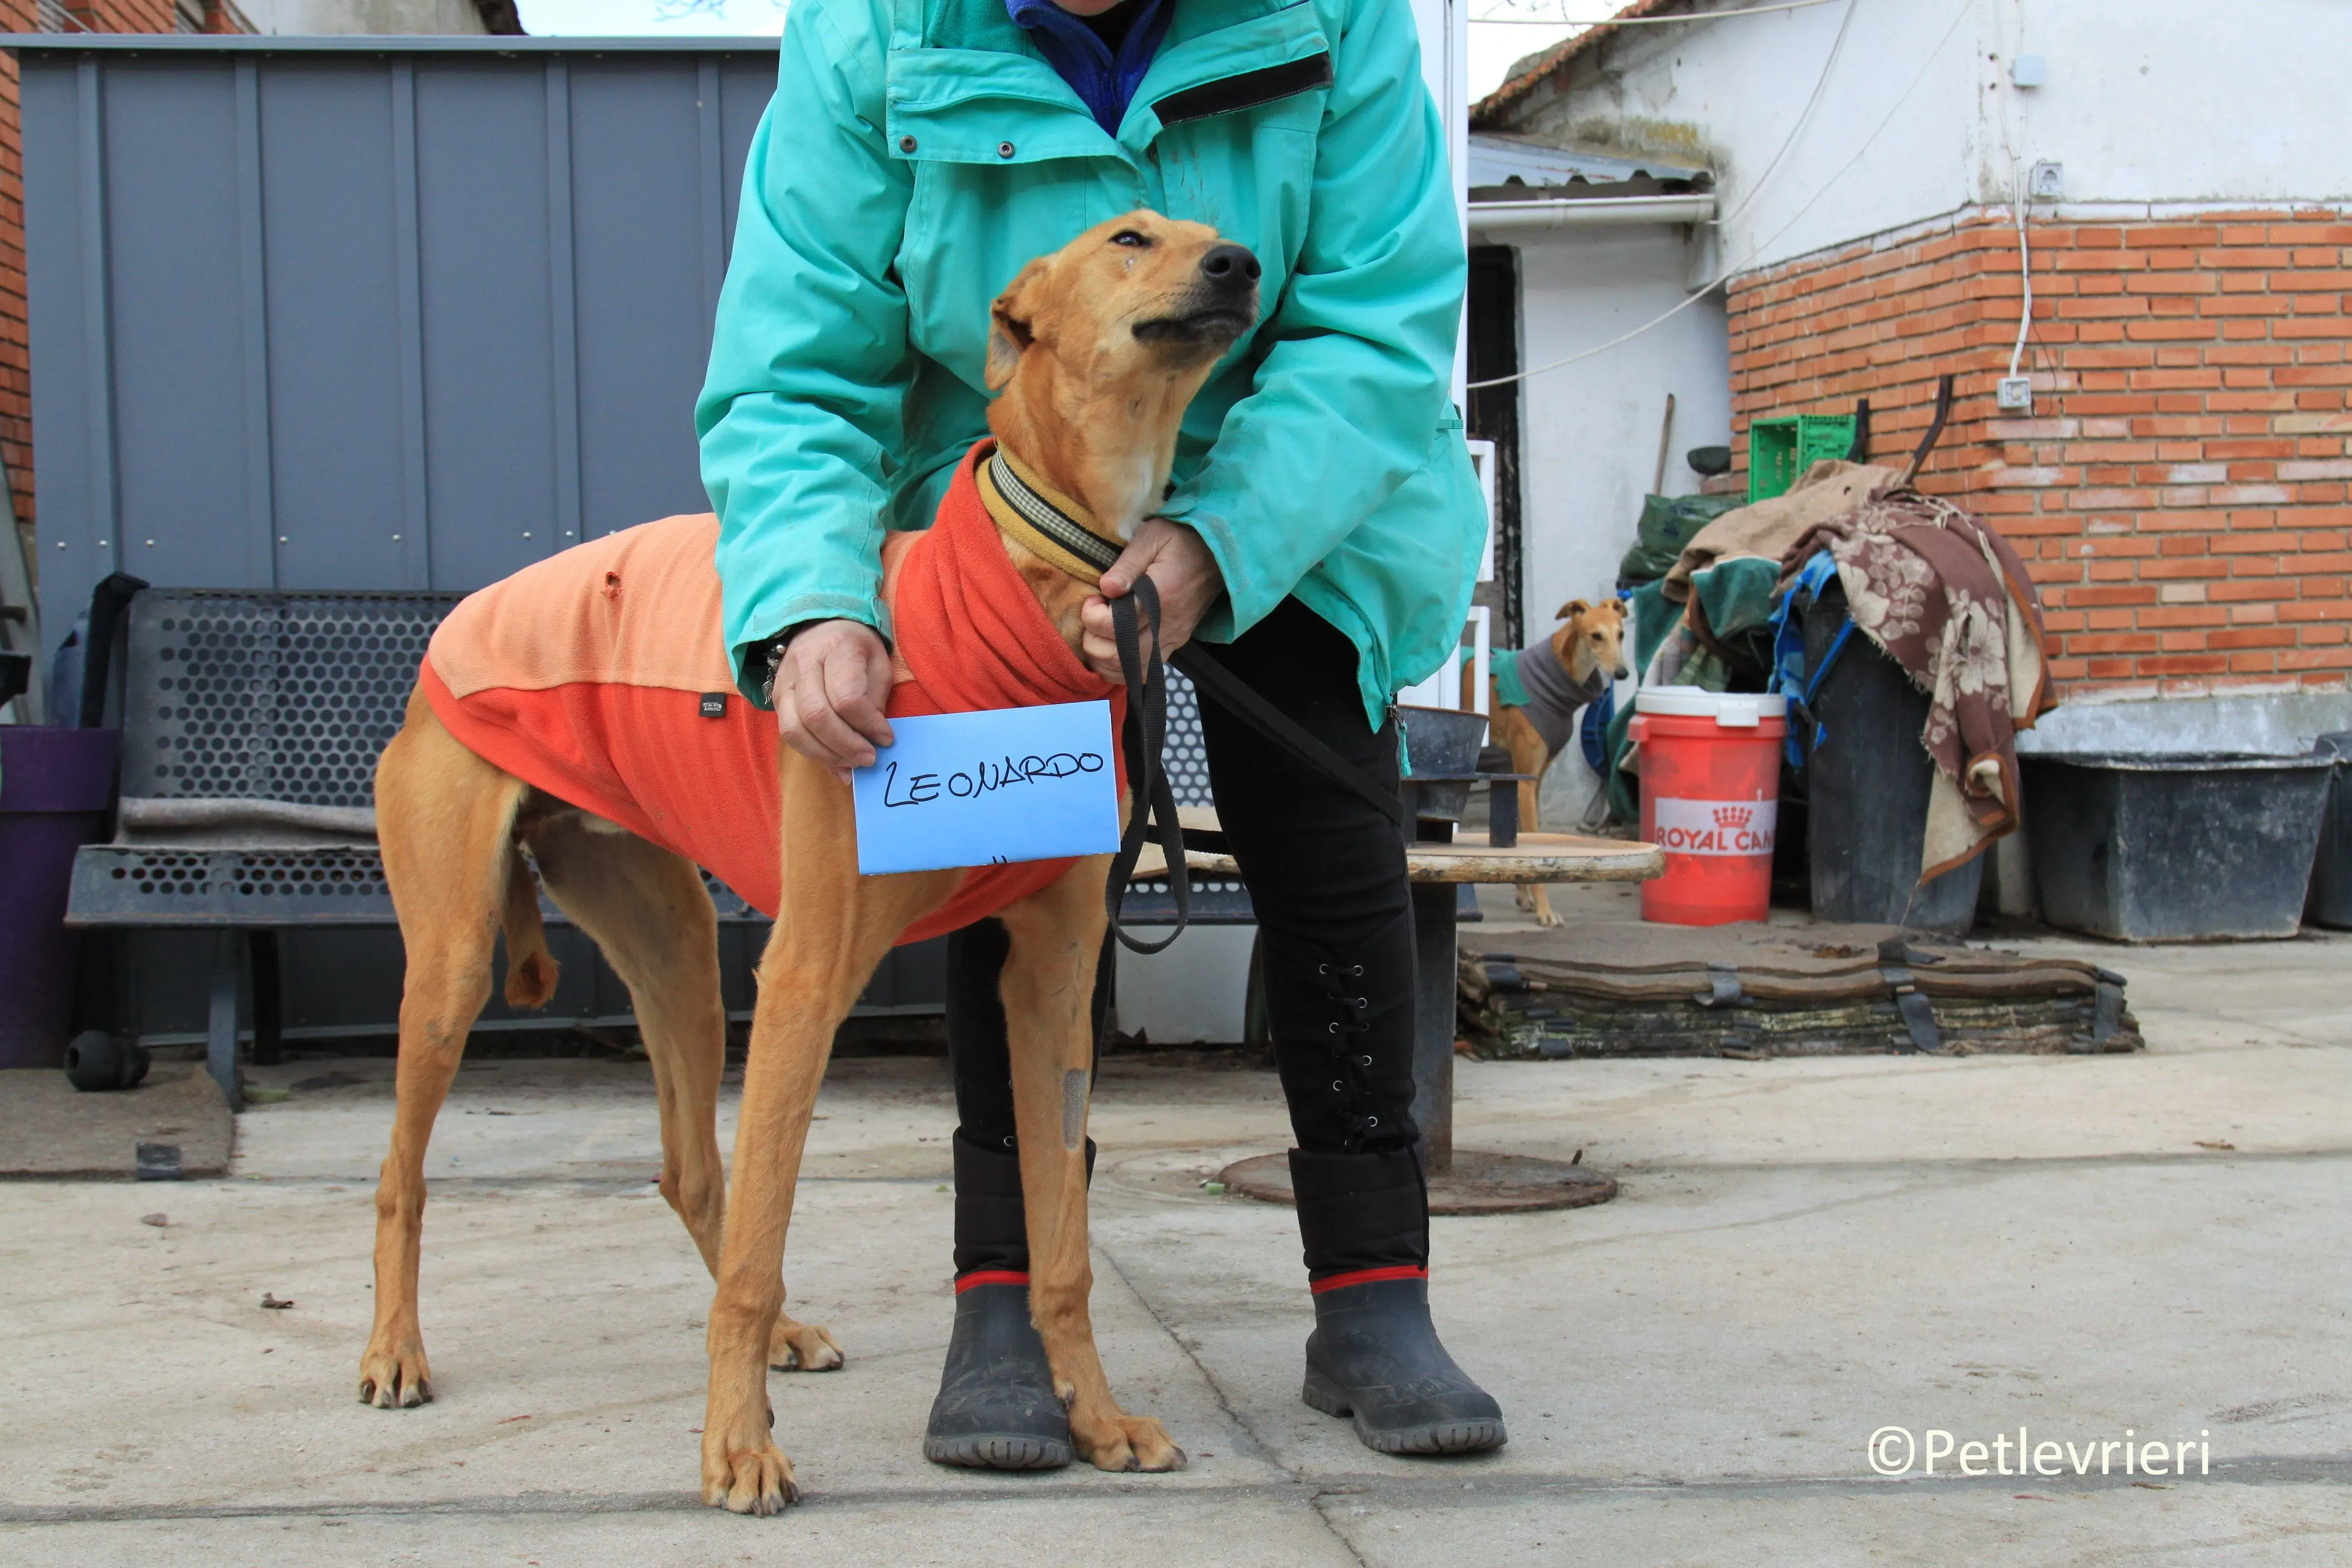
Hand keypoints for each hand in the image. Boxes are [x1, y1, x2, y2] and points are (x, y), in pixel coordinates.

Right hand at [772, 619, 894, 782]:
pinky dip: (813, 754)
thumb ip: (875, 700)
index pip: (847, 697)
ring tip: (852, 764)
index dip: (867, 724)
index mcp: (836, 648)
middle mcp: (803, 663)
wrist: (821, 629)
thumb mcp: (878, 664)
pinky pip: (788, 734)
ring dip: (826, 755)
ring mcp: (785, 682)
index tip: (887, 738)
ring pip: (794, 729)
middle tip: (869, 758)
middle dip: (846, 745)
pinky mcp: (777, 699)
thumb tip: (873, 740)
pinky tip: (835, 762)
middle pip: (817, 716)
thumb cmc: (857, 649)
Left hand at [1079, 519, 1223, 683]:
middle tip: (1094, 617)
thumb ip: (1128, 564)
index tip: (1093, 598)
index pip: (1115, 626)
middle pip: (1119, 657)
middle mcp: (1168, 625)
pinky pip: (1144, 671)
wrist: (1218, 554)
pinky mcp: (1176, 644)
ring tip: (1100, 631)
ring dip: (1104, 657)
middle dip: (1093, 641)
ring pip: (1130, 671)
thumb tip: (1106, 588)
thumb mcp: (1153, 536)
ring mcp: (1173, 639)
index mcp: (1161, 596)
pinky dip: (1121, 666)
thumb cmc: (1181, 540)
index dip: (1092, 616)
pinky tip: (1113, 645)